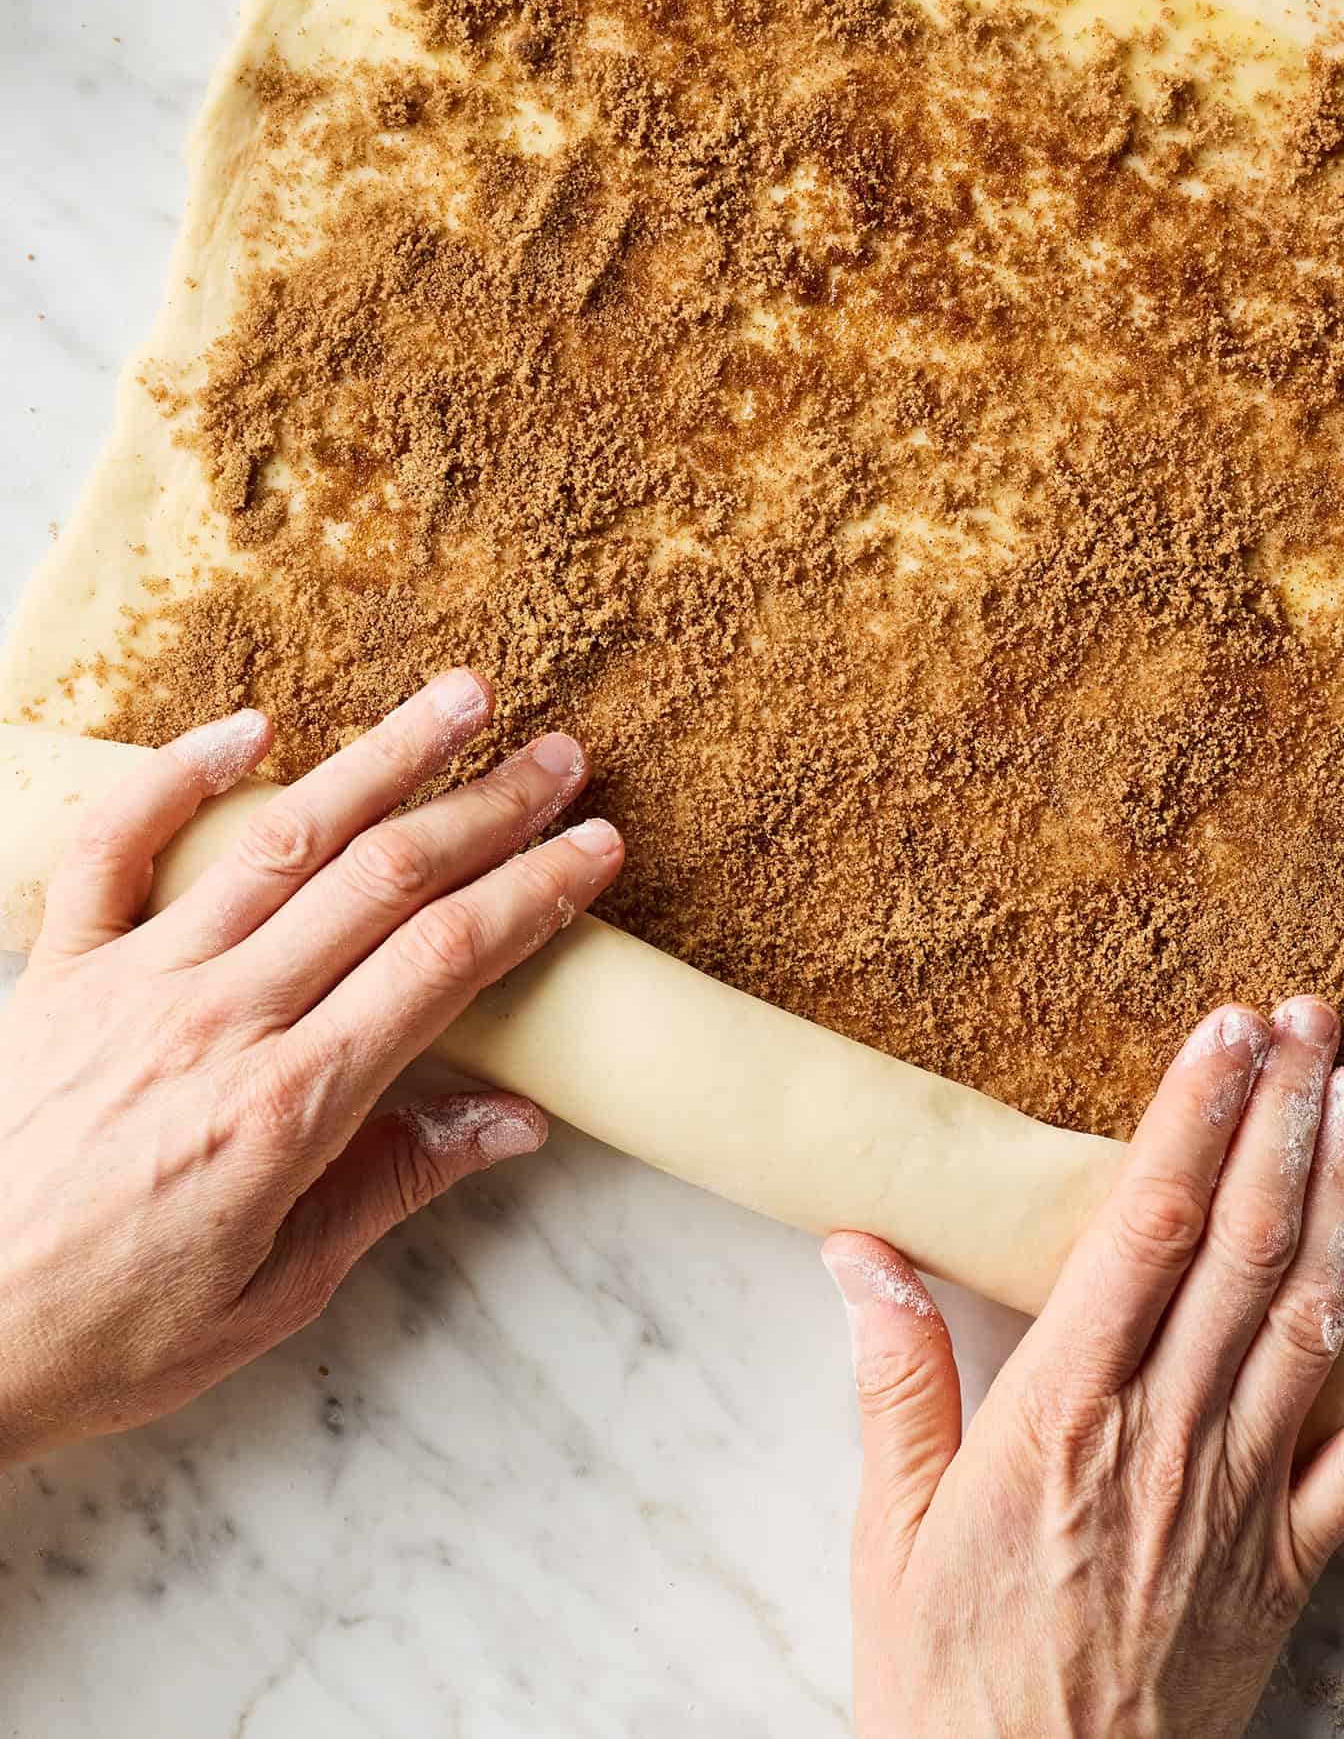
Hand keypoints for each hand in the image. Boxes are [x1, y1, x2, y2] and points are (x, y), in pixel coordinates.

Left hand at [0, 669, 620, 1468]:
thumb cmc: (103, 1334)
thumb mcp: (272, 1295)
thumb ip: (390, 1187)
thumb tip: (514, 1121)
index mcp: (284, 1108)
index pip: (443, 965)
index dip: (531, 894)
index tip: (595, 847)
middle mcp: (217, 1021)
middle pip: (381, 881)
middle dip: (486, 809)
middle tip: (560, 758)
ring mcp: (132, 982)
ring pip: (278, 840)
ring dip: (379, 760)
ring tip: (456, 700)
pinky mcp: (57, 970)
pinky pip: (113, 846)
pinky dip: (179, 775)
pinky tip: (253, 727)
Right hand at [825, 996, 1343, 1738]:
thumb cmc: (948, 1683)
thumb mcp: (888, 1532)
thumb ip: (892, 1380)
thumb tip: (857, 1248)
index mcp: (1060, 1417)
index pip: (1143, 1233)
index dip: (1190, 1121)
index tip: (1221, 1032)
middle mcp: (1164, 1440)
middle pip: (1240, 1252)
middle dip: (1278, 1121)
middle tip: (1309, 1019)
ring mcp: (1240, 1503)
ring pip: (1309, 1323)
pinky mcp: (1289, 1569)